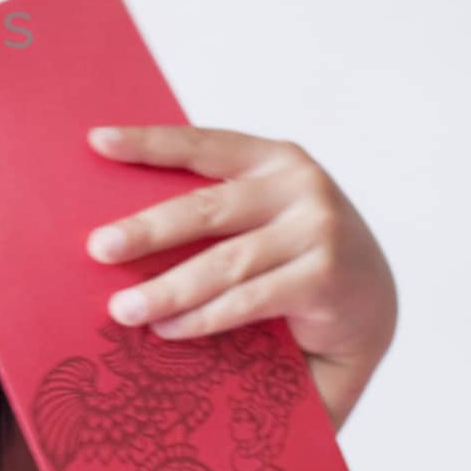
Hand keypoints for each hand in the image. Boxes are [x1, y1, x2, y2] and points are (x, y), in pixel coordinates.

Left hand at [81, 125, 397, 432]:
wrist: (373, 307)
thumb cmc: (295, 257)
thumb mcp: (260, 218)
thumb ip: (213, 212)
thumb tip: (123, 231)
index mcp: (274, 159)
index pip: (203, 145)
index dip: (150, 142)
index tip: (97, 141)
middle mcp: (299, 186)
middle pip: (206, 209)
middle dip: (146, 230)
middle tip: (98, 248)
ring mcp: (317, 232)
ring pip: (224, 264)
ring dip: (168, 289)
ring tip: (123, 309)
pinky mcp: (324, 279)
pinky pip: (249, 300)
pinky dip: (204, 317)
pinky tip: (169, 329)